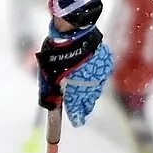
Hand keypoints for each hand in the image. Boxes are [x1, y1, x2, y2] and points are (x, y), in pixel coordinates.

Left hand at [36, 0, 111, 125]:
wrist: (73, 30)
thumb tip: (50, 107)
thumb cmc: (56, 52)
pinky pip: (100, 74)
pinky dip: (94, 76)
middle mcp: (90, 86)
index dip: (77, 117)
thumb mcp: (47, 74)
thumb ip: (48, 93)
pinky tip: (87, 70)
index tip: (77, 122)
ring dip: (89, 91)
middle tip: (80, 110)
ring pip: (95, 89)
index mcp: (74, 90)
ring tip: (82, 89)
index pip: (77, 111)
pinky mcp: (105, 63)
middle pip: (88, 103)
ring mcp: (99, 74)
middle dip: (84, 107)